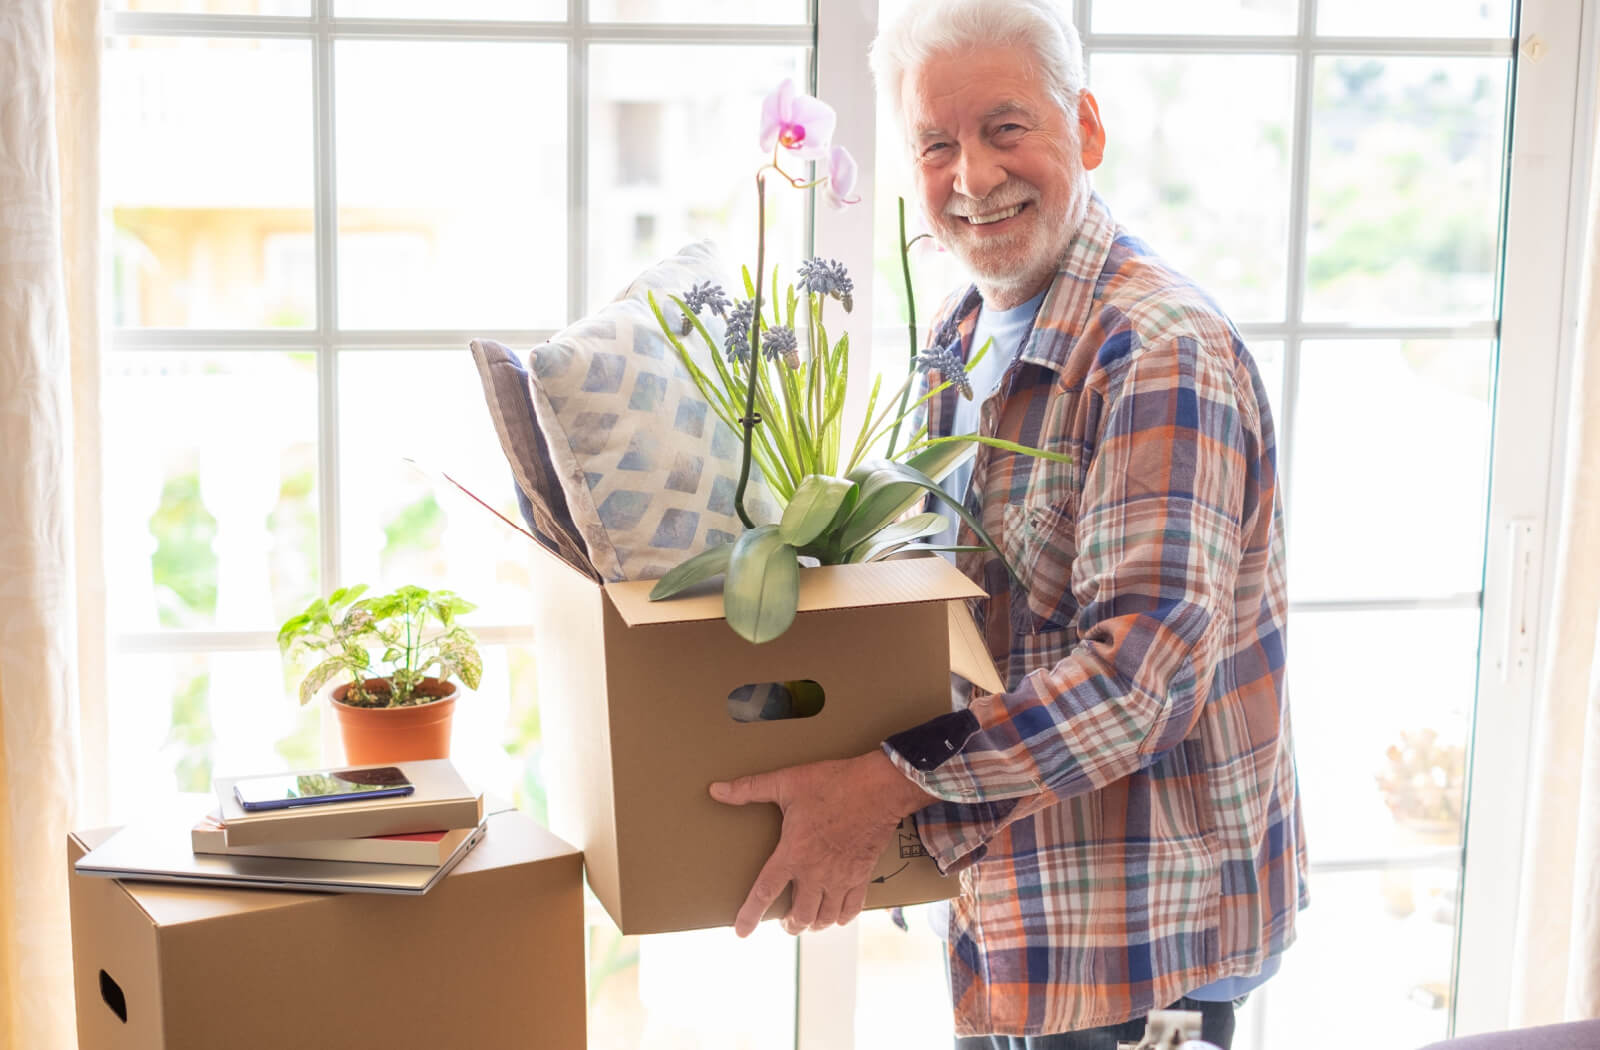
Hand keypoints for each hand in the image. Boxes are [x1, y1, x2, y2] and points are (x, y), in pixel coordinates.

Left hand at [710, 749, 935, 936]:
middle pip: (799, 915)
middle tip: (784, 923)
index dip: (750, 915)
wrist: (878, 788)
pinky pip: (852, 909)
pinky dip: (841, 918)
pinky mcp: (861, 875)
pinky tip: (836, 917)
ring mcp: (841, 878)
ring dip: (813, 925)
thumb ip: (749, 788)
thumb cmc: (832, 783)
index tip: (741, 932)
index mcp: (793, 853)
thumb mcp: (786, 782)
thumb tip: (716, 790)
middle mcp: (816, 873)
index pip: (765, 892)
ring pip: (824, 918)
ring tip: (806, 922)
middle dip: (789, 925)